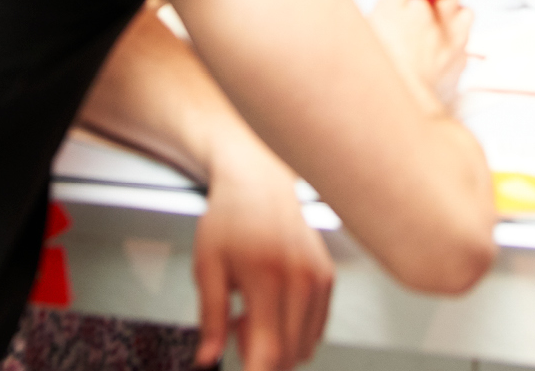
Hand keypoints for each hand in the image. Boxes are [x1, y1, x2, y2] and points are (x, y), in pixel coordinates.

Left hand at [193, 140, 333, 370]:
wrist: (260, 182)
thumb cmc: (230, 218)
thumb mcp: (207, 266)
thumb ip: (211, 318)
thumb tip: (208, 359)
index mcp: (267, 277)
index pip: (269, 351)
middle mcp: (300, 280)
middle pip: (288, 355)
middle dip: (259, 358)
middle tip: (234, 331)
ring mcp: (318, 280)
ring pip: (304, 347)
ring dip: (276, 347)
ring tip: (250, 315)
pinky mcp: (327, 279)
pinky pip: (315, 330)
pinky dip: (292, 333)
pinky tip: (270, 309)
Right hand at [367, 0, 471, 107]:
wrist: (403, 94)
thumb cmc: (390, 50)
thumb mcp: (389, 3)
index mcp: (435, 3)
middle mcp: (450, 22)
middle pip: (461, 2)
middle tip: (433, 2)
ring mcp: (455, 47)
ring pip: (464, 25)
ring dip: (455, 21)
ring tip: (435, 27)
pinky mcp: (456, 69)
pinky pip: (462, 54)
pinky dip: (452, 51)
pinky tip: (436, 55)